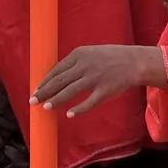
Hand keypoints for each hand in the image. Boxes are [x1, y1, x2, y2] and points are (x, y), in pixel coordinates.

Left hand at [33, 44, 167, 116]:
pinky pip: (90, 102)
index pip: (56, 70)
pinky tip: (69, 114)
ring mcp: (95, 78)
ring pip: (70, 91)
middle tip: (33, 101)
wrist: (135, 62)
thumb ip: (74, 62)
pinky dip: (79, 109)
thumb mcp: (89, 52)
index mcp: (78, 54)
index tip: (36, 89)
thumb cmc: (110, 57)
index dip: (45, 81)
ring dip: (56, 100)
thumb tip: (57, 74)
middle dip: (44, 91)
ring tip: (45, 107)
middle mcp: (84, 66)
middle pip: (60, 80)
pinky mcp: (105, 90)